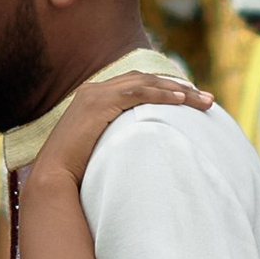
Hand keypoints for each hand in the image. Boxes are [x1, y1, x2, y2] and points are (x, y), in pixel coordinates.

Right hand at [32, 69, 213, 192]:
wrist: (52, 179)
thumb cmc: (74, 174)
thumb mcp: (100, 151)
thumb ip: (117, 141)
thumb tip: (140, 153)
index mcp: (92, 98)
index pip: (136, 85)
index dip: (166, 90)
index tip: (190, 100)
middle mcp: (93, 90)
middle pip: (145, 80)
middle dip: (179, 87)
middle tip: (207, 100)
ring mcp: (94, 94)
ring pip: (146, 83)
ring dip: (179, 90)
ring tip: (205, 101)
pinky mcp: (97, 104)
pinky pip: (137, 93)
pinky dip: (161, 94)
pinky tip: (183, 99)